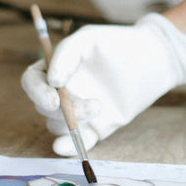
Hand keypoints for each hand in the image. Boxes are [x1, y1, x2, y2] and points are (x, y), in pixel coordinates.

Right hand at [20, 13, 185, 155]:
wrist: (154, 60)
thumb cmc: (120, 44)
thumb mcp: (89, 39)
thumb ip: (67, 53)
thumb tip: (52, 80)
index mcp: (56, 67)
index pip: (32, 82)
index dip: (38, 93)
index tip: (54, 100)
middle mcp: (63, 92)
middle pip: (44, 107)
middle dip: (63, 110)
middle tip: (92, 104)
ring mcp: (78, 112)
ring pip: (57, 126)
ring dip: (72, 123)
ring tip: (101, 106)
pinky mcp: (95, 128)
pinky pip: (76, 142)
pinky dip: (70, 147)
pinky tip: (72, 146)